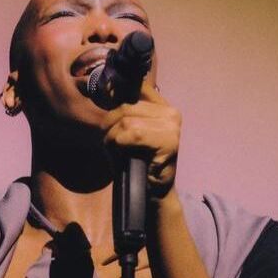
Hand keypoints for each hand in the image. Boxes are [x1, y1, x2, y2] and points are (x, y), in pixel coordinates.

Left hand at [99, 83, 180, 199]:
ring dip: (113, 138)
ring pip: (126, 120)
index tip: (105, 96)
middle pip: (125, 105)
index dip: (117, 90)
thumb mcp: (126, 131)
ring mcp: (172, 126)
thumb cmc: (136, 161)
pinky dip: (120, 144)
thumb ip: (122, 109)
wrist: (152, 192)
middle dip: (109, 125)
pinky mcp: (169, 141)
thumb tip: (109, 86)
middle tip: (110, 142)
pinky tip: (124, 154)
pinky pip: (133, 134)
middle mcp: (171, 113)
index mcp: (163, 107)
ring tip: (117, 150)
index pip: (137, 85)